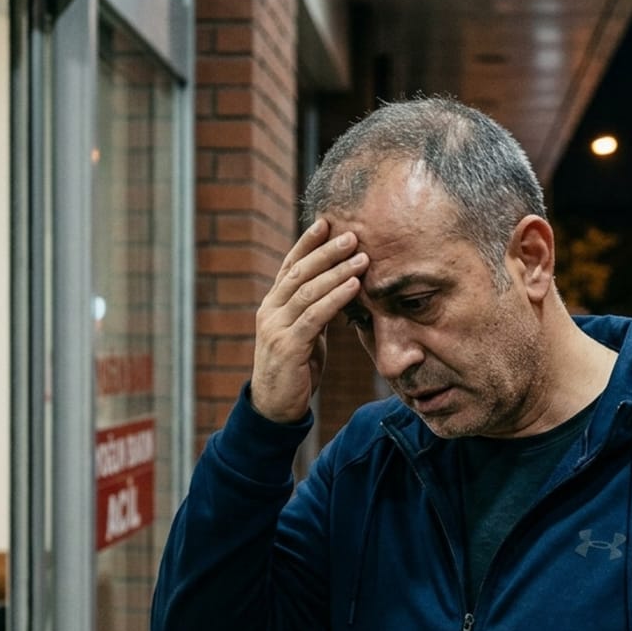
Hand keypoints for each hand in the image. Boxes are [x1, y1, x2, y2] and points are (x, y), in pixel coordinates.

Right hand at [250, 219, 367, 422]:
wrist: (275, 408)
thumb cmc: (294, 370)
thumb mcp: (305, 335)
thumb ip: (315, 312)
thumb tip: (340, 290)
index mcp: (272, 305)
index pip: (290, 266)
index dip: (307, 243)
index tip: (326, 222)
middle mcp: (270, 311)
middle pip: (299, 271)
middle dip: (326, 251)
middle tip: (352, 234)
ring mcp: (276, 327)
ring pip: (308, 290)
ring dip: (337, 271)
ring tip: (362, 257)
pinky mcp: (288, 346)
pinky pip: (315, 315)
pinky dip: (336, 298)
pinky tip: (355, 286)